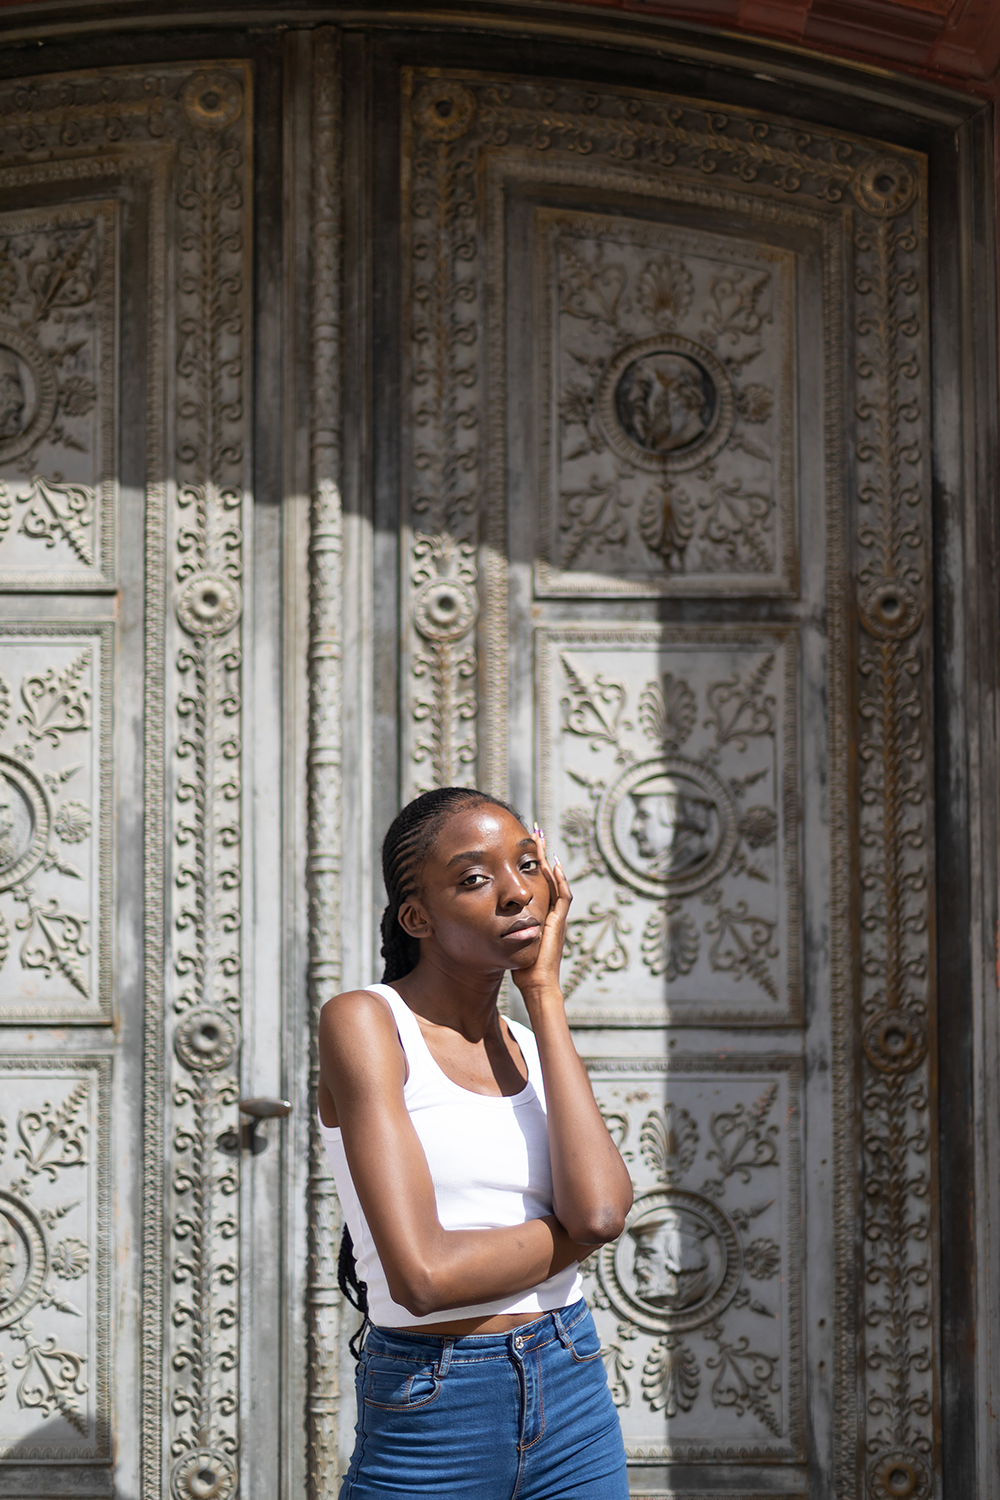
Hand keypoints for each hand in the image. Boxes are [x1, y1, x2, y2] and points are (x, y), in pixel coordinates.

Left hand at [511, 826, 571, 1006]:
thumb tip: (482, 920)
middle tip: (536, 833)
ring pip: (556, 882)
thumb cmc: (522, 969)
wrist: (537, 985)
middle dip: (541, 855)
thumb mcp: (510, 942)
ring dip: (549, 861)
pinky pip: (563, 898)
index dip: (531, 864)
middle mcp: (551, 914)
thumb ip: (503, 929)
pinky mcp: (559, 924)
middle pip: (548, 877)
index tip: (523, 846)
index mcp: (540, 916)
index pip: (536, 884)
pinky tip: (553, 866)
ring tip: (542, 841)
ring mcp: (558, 918)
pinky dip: (559, 881)